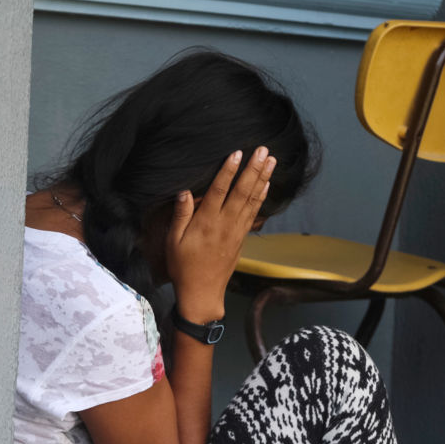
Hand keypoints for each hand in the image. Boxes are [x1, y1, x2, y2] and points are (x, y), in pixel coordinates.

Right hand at [166, 146, 274, 321]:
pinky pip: (254, 213)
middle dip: (253, 169)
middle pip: (242, 191)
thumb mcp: (173, 242)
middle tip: (263, 150)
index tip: (237, 153)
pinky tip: (267, 184)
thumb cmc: (183, 267)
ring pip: (252, 200)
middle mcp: (225, 224)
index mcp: (206, 223)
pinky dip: (261, 197)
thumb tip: (185, 192)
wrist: (202, 293)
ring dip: (262, 178)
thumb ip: (180, 215)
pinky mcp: (241, 238)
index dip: (228, 171)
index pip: (219, 191)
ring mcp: (236, 231)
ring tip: (271, 160)